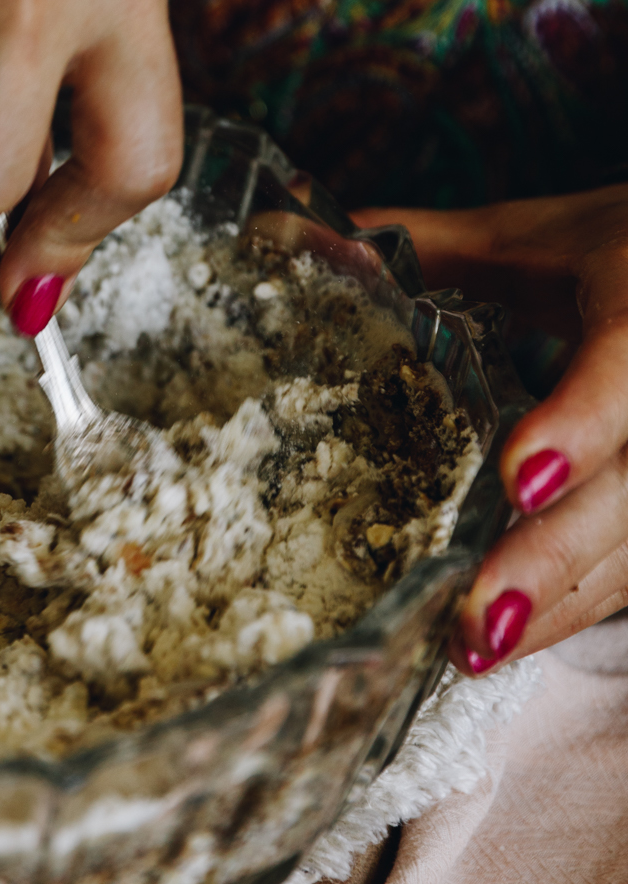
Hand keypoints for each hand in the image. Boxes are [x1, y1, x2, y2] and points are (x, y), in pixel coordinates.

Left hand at [352, 190, 627, 667]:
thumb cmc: (616, 251)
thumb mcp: (525, 236)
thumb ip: (421, 243)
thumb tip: (289, 236)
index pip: (625, 367)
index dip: (582, 424)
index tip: (521, 478)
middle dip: (553, 558)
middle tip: (473, 622)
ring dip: (559, 602)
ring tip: (471, 647)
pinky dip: (572, 603)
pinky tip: (504, 636)